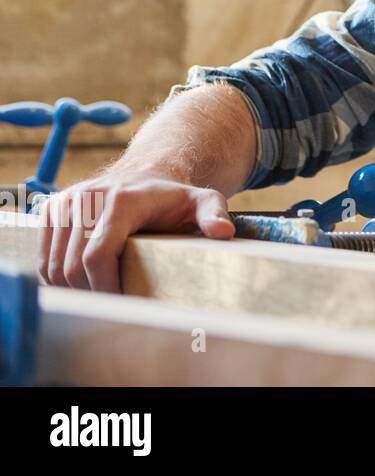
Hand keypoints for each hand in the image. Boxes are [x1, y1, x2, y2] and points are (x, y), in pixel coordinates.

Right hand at [36, 171, 234, 292]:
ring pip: (54, 263)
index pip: (97, 255)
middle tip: (111, 309)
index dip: (104, 286)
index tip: (120, 305)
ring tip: (98, 300)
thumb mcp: (202, 201)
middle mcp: (89, 197)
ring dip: (72, 289)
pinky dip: (56, 277)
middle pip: (73, 264)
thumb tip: (223, 233)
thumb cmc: (175, 196)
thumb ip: (213, 214)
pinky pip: (44, 255)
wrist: (147, 173)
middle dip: (90, 293)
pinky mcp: (52, 207)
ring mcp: (66, 201)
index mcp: (122, 199)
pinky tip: (80, 286)